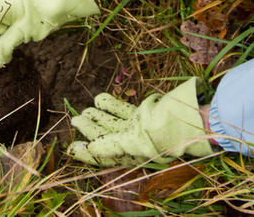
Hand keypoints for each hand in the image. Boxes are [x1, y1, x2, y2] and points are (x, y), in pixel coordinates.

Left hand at [68, 78, 214, 165]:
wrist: (182, 123)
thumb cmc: (157, 137)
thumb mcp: (131, 144)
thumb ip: (109, 146)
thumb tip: (88, 149)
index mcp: (128, 155)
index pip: (102, 155)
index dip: (86, 153)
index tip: (71, 147)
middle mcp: (131, 143)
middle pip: (105, 136)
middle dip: (90, 129)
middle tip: (76, 119)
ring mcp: (137, 128)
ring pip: (113, 121)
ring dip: (99, 116)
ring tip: (86, 109)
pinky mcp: (142, 115)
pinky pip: (123, 110)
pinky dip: (111, 105)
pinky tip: (100, 99)